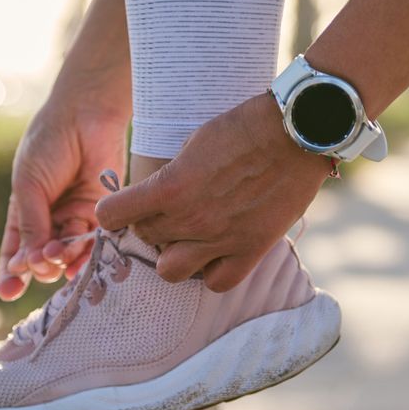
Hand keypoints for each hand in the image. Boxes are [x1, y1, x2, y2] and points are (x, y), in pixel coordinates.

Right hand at [0, 97, 127, 300]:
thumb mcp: (29, 185)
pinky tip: (79, 259)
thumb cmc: (49, 145)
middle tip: (40, 261)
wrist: (85, 117)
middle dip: (39, 265)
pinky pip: (94, 242)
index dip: (11, 274)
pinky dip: (86, 254)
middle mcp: (51, 219)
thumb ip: (31, 223)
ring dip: (61, 260)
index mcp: (25, 211)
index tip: (7, 292)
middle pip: (42, 258)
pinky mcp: (101, 213)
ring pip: (68, 254)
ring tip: (57, 255)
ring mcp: (76, 217)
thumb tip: (29, 263)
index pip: (16, 251)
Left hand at [96, 94, 330, 291]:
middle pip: (145, 238)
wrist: (296, 132)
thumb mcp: (194, 141)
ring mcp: (221, 239)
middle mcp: (190, 218)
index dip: (114, 210)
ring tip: (188, 239)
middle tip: (166, 213)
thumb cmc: (245, 127)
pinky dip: (211, 272)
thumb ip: (172, 174)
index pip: (112, 215)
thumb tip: (158, 192)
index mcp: (169, 187)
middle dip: (149, 225)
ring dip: (173, 255)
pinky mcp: (251, 250)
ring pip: (170, 271)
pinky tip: (216, 254)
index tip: (122, 207)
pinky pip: (217, 283)